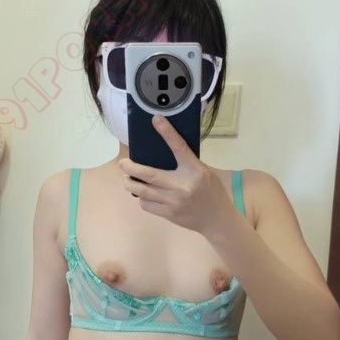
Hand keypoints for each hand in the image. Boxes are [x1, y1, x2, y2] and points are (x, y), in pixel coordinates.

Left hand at [118, 114, 233, 236]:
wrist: (217, 219)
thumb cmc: (211, 192)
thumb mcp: (204, 172)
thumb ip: (187, 164)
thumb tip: (164, 152)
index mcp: (195, 171)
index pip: (179, 148)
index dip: (167, 133)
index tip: (156, 120)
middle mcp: (182, 185)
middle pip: (149, 175)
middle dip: (130, 168)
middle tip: (123, 163)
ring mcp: (173, 202)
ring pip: (142, 192)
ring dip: (130, 184)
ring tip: (126, 179)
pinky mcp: (168, 214)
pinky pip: (146, 204)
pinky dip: (141, 198)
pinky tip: (142, 194)